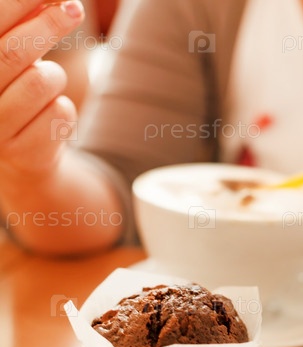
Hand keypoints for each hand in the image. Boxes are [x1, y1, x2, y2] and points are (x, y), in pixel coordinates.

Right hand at [0, 1, 84, 175]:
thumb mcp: (11, 60)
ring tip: (48, 86)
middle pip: (13, 53)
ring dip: (56, 77)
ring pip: (41, 82)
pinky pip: (59, 113)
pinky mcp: (24, 153)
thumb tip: (51, 0)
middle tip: (74, 9)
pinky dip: (64, 108)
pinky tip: (50, 117)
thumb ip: (20, 28)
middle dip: (48, 24)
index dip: (21, 4)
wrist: (19, 158)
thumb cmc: (14, 94)